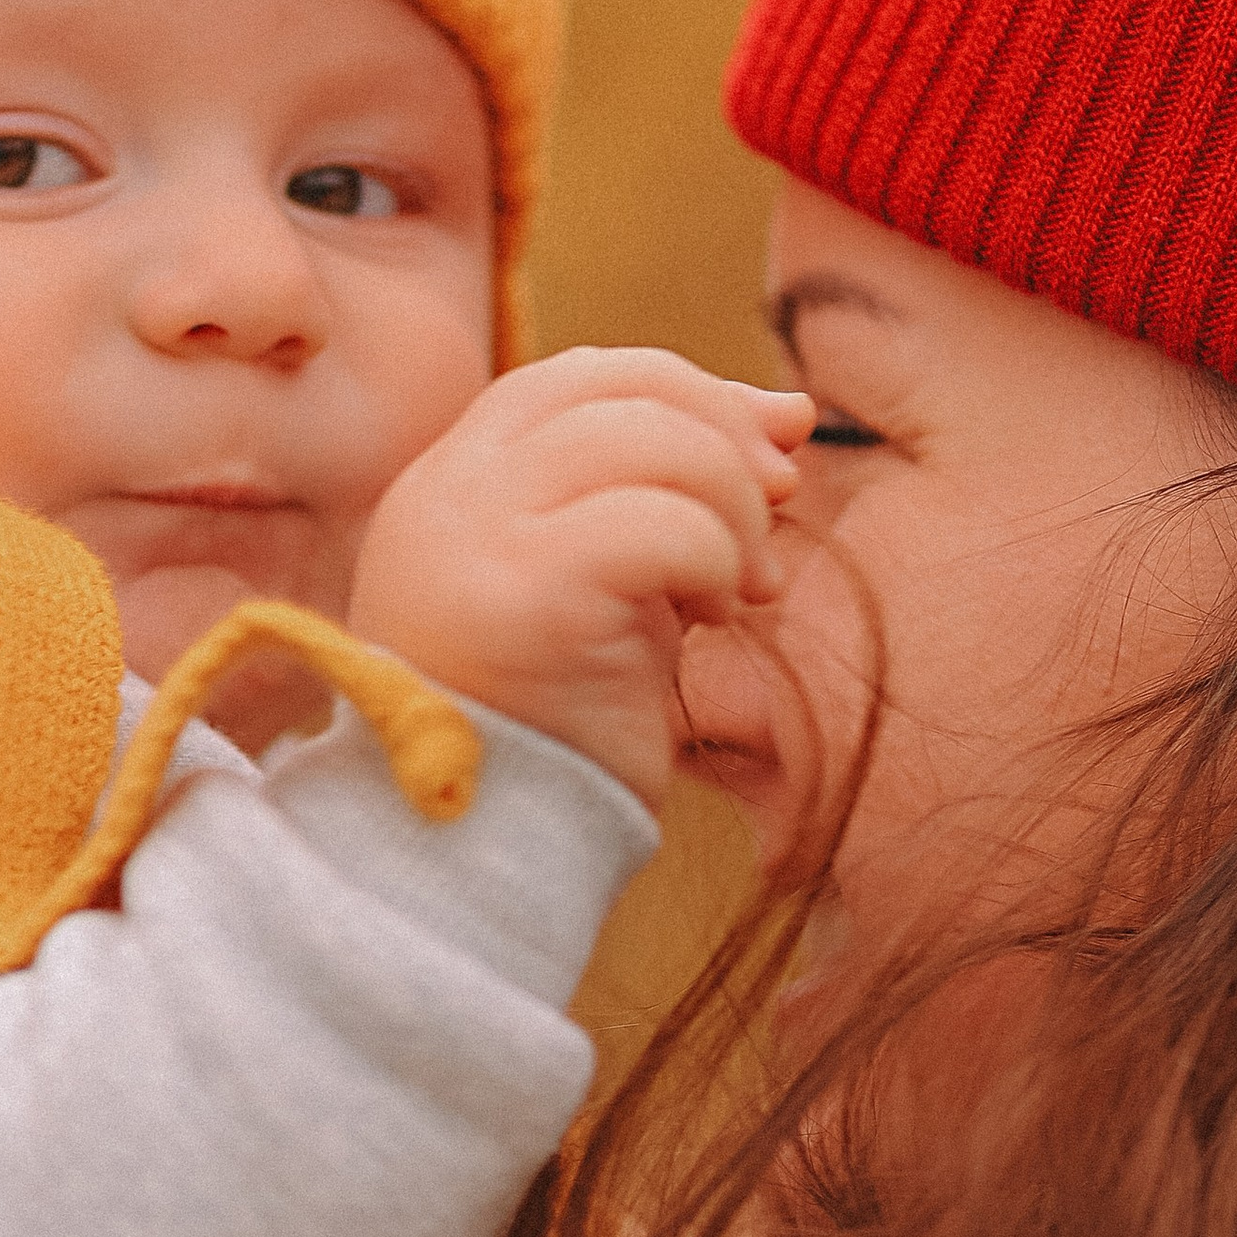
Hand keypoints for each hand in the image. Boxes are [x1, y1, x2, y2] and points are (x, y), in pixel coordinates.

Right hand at [348, 349, 812, 807]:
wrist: (473, 859)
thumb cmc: (549, 735)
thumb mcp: (605, 590)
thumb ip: (669, 495)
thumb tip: (789, 409)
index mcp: (448, 487)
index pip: (575, 378)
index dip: (687, 392)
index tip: (766, 451)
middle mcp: (447, 494)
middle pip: (616, 384)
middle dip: (725, 430)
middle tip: (782, 506)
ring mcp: (477, 535)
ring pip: (650, 439)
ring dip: (732, 503)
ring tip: (745, 587)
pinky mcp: (528, 592)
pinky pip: (665, 524)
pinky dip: (719, 559)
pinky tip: (717, 620)